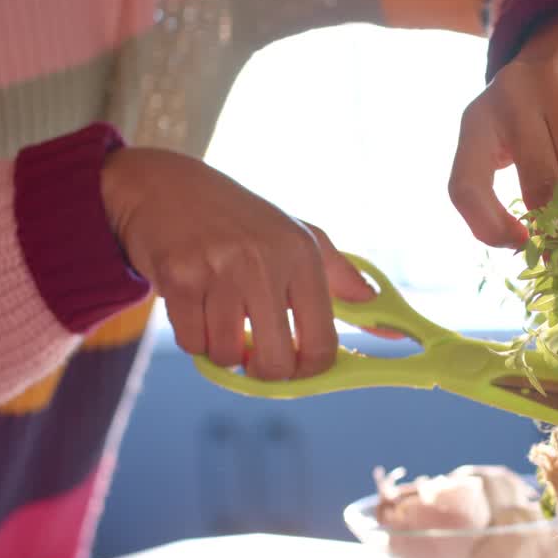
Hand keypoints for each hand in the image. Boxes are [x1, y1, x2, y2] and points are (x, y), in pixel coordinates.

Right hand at [101, 148, 374, 379]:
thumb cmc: (243, 222)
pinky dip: (193, 338)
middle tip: (255, 355)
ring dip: (222, 351)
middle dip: (265, 371)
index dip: (310, 370)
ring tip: (221, 319)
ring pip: (227, 355)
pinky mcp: (179, 277)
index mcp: (303, 255)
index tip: (297, 366)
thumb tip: (390, 328)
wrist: (167, 186)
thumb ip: (344, 284)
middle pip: (276, 362)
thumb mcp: (300, 238)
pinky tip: (195, 308)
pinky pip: (191, 343)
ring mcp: (220, 269)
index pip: (321, 343)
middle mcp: (265, 261)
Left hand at [450, 10, 557, 247]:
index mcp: (476, 122)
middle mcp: (511, 98)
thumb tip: (533, 250)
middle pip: (539, 181)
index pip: (466, 185)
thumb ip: (502, 187)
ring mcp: (557, 87)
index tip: (518, 244)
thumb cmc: (529, 114)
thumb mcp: (500, 140)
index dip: (488, 226)